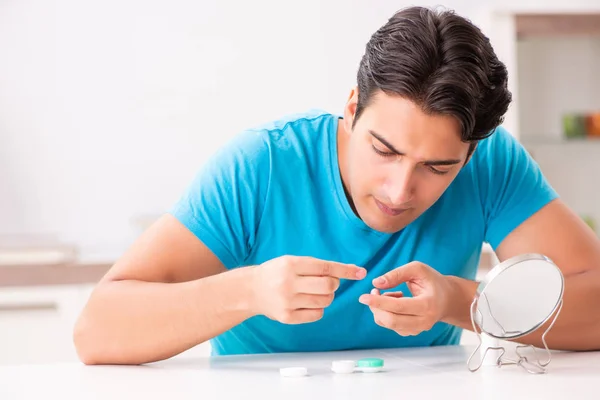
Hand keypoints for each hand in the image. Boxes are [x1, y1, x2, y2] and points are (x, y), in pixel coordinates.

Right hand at [251, 255, 365, 323]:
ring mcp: (288, 302)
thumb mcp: (292, 261)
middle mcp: (289, 283)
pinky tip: (308, 302)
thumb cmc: (276, 273)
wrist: (251, 290)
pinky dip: (319, 308)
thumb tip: (351, 271)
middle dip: (334, 284)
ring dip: (327, 296)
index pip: (325, 268)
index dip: (345, 270)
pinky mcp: (287, 317)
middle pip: (328, 286)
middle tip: (329, 283)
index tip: (360, 272)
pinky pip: (317, 314)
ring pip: (324, 301)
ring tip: (314, 292)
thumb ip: (317, 266)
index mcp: (291, 265)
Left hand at [358, 261, 452, 335]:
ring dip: (381, 309)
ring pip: (389, 325)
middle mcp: (424, 321)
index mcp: (427, 304)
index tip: (363, 297)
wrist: (447, 299)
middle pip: (391, 321)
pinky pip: (391, 326)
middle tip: (373, 292)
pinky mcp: (412, 332)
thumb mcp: (417, 269)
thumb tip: (376, 283)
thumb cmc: (432, 281)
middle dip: (376, 307)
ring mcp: (418, 329)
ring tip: (390, 294)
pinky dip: (385, 314)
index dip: (378, 302)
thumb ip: (397, 274)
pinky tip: (395, 302)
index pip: (398, 307)